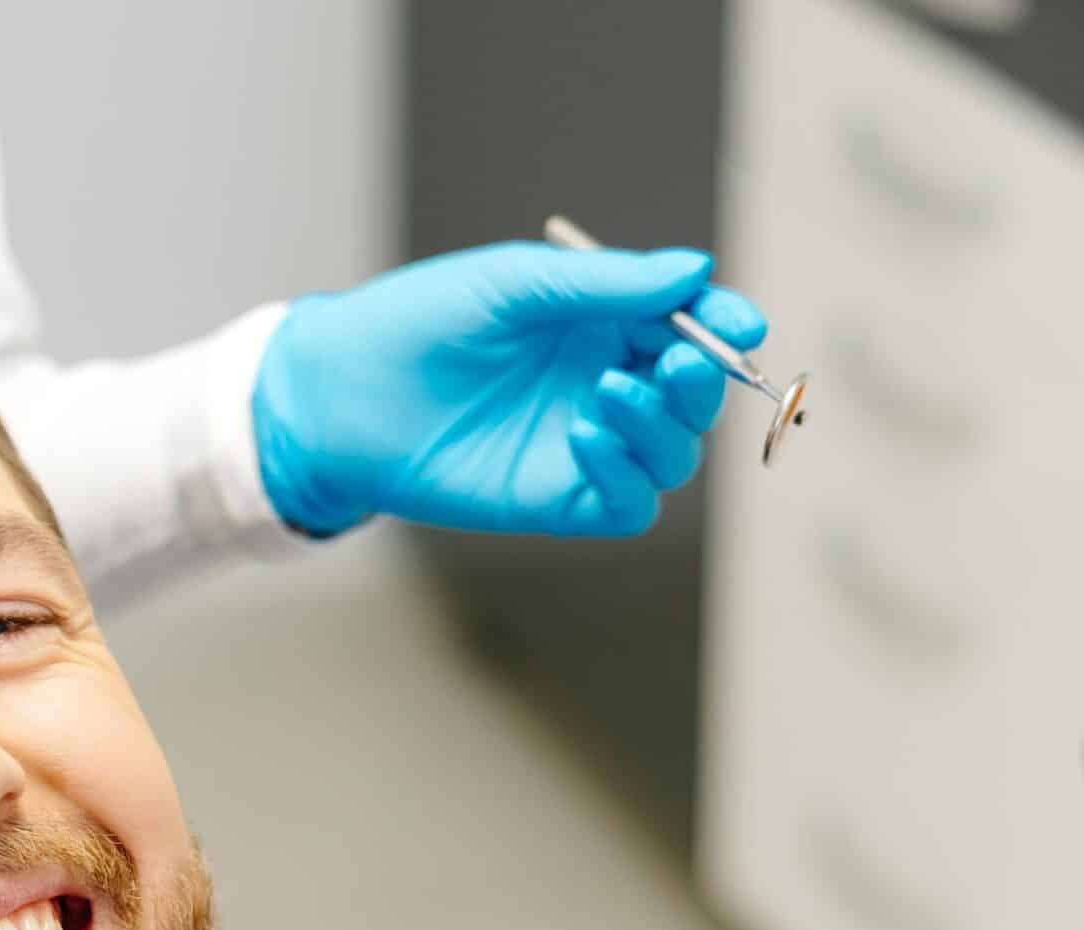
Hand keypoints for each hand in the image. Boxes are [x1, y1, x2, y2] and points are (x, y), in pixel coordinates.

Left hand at [253, 240, 769, 538]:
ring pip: (673, 454)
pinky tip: (585, 436)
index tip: (741, 323)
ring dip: (662, 427)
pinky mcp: (557, 499)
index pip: (689, 327)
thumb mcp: (513, 285)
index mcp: (601, 324)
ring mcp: (584, 446)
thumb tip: (694, 270)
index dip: (724, 324)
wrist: (342, 393)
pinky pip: (628, 505)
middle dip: (700, 380)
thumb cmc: (418, 324)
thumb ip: (604, 284)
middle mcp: (603, 385)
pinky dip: (627, 475)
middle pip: (692, 396)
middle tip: (672, 364)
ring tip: (606, 395)